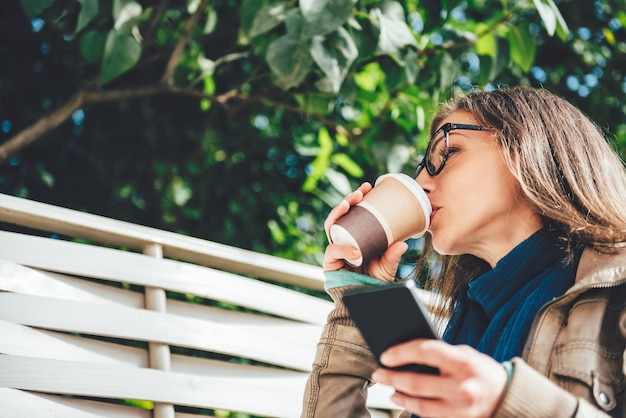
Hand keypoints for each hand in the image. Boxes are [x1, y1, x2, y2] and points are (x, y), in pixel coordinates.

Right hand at [322, 183, 406, 281]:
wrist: (366, 299)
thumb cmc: (374, 280)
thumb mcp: (387, 266)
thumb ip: (393, 256)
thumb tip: (404, 243)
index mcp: (357, 236)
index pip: (354, 213)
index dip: (359, 199)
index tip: (369, 187)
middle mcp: (344, 240)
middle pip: (341, 215)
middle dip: (347, 200)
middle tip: (359, 192)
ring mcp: (336, 249)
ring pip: (332, 226)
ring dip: (338, 213)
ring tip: (347, 204)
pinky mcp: (330, 263)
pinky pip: (333, 251)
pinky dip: (343, 249)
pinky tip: (354, 250)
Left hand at [372, 340, 506, 417]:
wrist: (507, 397)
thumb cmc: (480, 370)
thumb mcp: (465, 354)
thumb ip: (440, 353)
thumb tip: (405, 354)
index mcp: (463, 362)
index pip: (425, 351)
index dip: (401, 352)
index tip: (385, 355)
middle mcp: (462, 386)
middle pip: (416, 382)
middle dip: (392, 377)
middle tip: (378, 373)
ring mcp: (460, 408)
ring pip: (419, 404)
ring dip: (399, 395)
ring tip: (388, 388)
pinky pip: (428, 416)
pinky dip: (412, 408)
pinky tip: (402, 400)